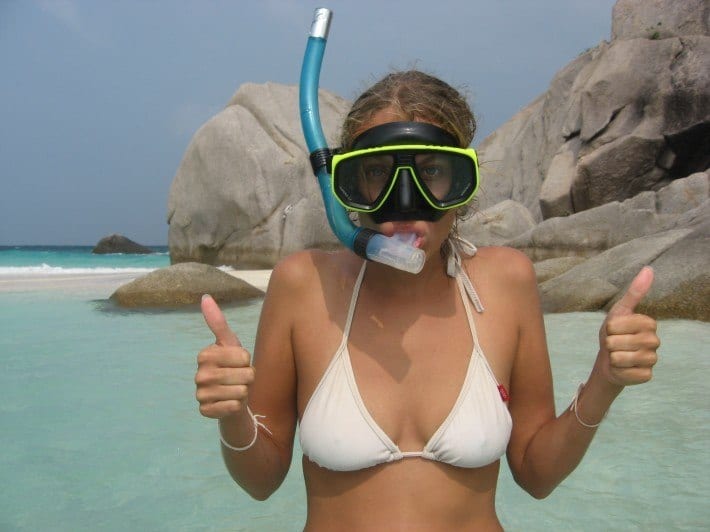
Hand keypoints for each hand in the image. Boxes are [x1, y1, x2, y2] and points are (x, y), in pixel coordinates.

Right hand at [195, 295, 255, 418]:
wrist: (230, 398)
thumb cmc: (232, 367)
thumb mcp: (229, 344)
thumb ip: (218, 322)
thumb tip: (205, 297)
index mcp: (204, 355)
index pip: (243, 357)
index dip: (247, 362)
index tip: (239, 363)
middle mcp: (199, 375)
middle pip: (245, 375)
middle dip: (248, 378)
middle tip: (239, 379)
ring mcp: (200, 395)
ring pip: (241, 392)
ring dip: (244, 392)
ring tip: (236, 390)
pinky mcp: (205, 412)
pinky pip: (233, 407)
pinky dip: (237, 406)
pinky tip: (230, 404)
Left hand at [596, 267, 659, 385]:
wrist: (607, 360)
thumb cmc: (613, 334)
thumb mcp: (619, 312)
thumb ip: (634, 292)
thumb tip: (648, 269)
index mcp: (648, 323)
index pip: (620, 324)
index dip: (610, 327)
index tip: (612, 329)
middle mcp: (655, 341)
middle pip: (619, 342)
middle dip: (609, 343)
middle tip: (613, 344)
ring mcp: (652, 359)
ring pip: (624, 358)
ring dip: (613, 357)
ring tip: (617, 355)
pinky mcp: (647, 375)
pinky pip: (629, 373)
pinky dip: (619, 371)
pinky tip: (622, 368)